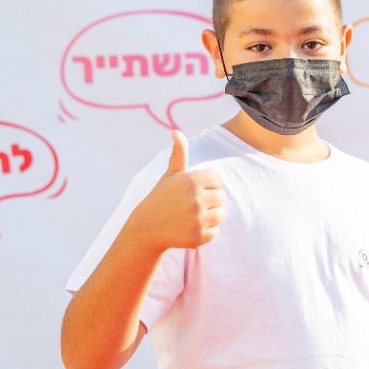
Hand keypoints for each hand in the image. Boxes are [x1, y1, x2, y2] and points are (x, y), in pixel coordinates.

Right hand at [128, 130, 223, 250]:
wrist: (147, 228)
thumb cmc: (161, 197)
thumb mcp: (170, 175)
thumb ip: (179, 153)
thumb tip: (175, 131)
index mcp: (191, 180)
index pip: (217, 180)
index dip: (206, 185)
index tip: (192, 190)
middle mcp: (195, 199)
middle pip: (221, 197)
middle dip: (209, 200)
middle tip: (191, 205)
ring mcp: (197, 219)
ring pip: (221, 214)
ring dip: (210, 216)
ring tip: (192, 215)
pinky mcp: (198, 237)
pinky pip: (215, 231)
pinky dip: (206, 231)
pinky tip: (190, 227)